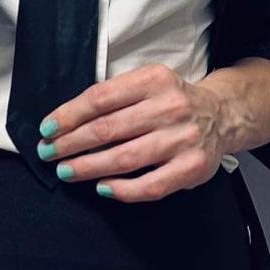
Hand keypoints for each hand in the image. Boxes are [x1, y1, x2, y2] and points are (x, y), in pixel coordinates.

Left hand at [35, 63, 228, 202]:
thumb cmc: (171, 100)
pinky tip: (102, 187)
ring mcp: (182, 139)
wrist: (221, 115)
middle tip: (48, 153)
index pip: (101, 97)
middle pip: (108, 128)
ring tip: (66, 171)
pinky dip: (122, 189)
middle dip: (71, 143)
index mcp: (153, 79)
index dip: (70, 114)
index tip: (47, 128)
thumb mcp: (147, 82)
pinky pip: (150, 185)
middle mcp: (169, 107)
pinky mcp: (192, 168)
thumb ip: (116, 95)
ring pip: (125, 158)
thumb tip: (68, 119)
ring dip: (89, 167)